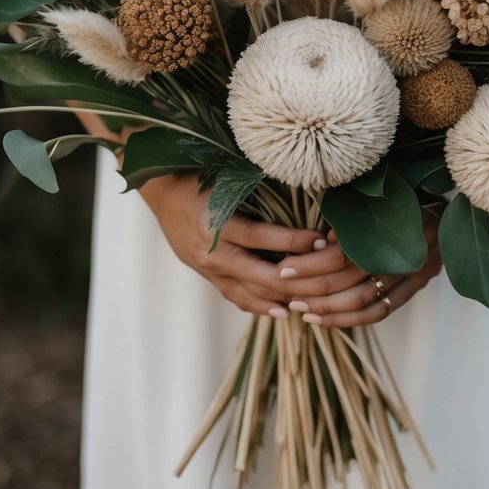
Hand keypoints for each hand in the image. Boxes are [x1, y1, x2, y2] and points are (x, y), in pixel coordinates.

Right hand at [139, 171, 327, 316]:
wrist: (163, 193)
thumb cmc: (200, 178)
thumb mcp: (224, 180)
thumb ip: (255, 193)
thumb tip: (298, 197)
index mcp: (214, 223)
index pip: (259, 236)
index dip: (291, 240)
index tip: (320, 240)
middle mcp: (210, 252)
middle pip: (259, 274)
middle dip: (296, 278)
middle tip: (326, 276)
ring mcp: (208, 270)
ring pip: (251, 293)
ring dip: (283, 298)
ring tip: (314, 299)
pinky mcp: (208, 277)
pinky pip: (237, 297)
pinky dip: (261, 305)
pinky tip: (283, 310)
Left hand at [278, 203, 444, 327]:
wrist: (453, 204)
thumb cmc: (407, 191)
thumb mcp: (380, 193)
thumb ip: (352, 215)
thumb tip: (323, 240)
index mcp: (393, 227)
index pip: (344, 255)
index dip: (311, 264)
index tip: (284, 267)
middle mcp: (405, 255)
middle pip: (350, 281)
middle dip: (312, 288)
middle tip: (284, 290)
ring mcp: (413, 275)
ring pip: (364, 303)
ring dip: (327, 309)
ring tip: (299, 308)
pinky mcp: (416, 287)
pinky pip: (380, 312)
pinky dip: (350, 320)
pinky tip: (324, 320)